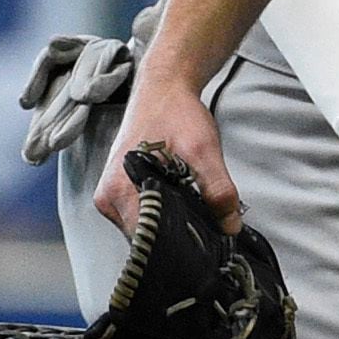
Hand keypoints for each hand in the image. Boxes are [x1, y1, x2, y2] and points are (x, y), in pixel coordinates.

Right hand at [95, 59, 237, 236]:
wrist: (164, 88)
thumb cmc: (176, 112)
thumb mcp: (204, 150)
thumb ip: (219, 191)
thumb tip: (230, 226)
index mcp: (119, 191)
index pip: (148, 239)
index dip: (179, 247)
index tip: (204, 250)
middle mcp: (109, 197)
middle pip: (146, 237)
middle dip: (178, 238)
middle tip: (208, 232)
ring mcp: (112, 195)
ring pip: (146, 228)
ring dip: (171, 226)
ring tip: (196, 215)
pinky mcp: (122, 191)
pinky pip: (145, 214)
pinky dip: (166, 214)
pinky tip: (183, 205)